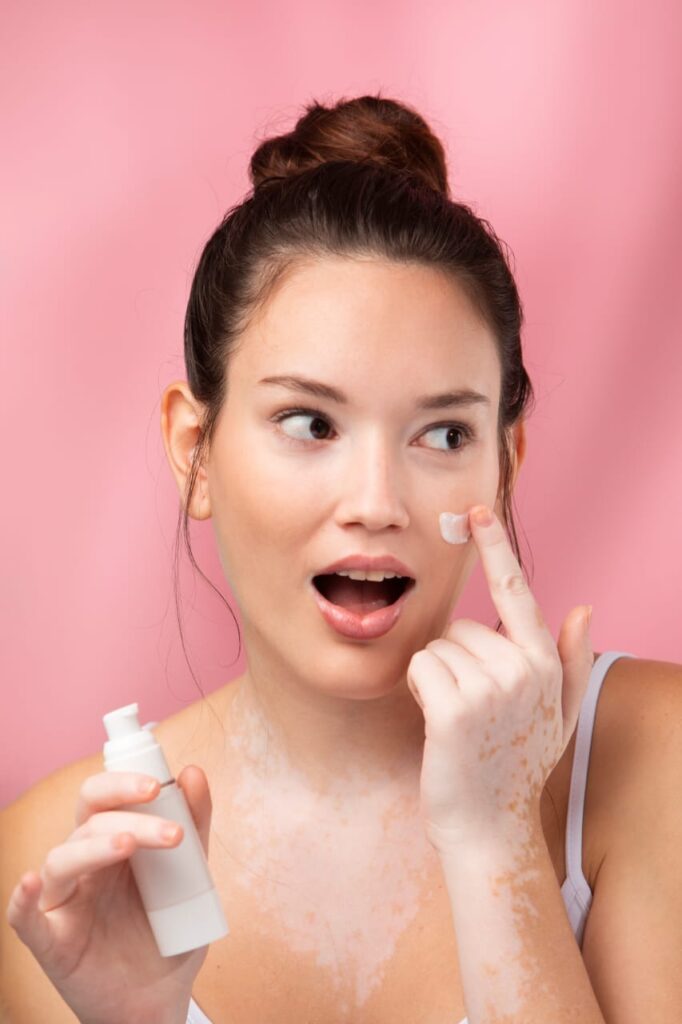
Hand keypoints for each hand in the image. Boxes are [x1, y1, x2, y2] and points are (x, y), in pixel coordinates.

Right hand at [6, 765, 212, 1023]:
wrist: (159, 1002)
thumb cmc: (170, 934)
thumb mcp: (193, 878)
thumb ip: (195, 826)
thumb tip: (194, 771)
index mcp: (114, 843)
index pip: (106, 797)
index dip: (123, 781)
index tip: (158, 782)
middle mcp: (86, 866)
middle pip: (88, 819)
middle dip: (118, 802)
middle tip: (155, 800)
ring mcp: (66, 902)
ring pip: (63, 858)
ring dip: (95, 845)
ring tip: (128, 845)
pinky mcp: (52, 942)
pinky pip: (25, 919)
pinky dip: (21, 898)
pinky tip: (31, 882)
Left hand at [406, 504, 593, 854]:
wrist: (489, 827)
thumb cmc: (515, 767)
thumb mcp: (558, 715)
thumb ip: (572, 660)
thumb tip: (583, 608)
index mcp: (544, 664)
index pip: (517, 593)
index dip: (495, 548)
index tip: (477, 511)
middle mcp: (523, 669)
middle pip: (461, 627)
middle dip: (455, 659)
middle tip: (470, 708)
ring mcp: (491, 687)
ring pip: (438, 647)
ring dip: (436, 678)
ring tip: (456, 720)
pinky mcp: (456, 706)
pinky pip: (421, 667)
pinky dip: (418, 690)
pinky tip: (438, 724)